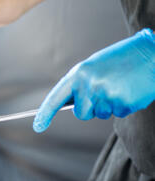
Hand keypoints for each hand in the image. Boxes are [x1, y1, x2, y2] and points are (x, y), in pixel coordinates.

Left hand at [33, 28, 154, 132]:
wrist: (152, 54)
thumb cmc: (121, 59)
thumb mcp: (94, 66)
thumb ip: (80, 84)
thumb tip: (69, 104)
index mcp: (79, 73)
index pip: (55, 98)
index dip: (45, 113)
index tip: (38, 126)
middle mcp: (89, 85)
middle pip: (81, 113)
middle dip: (90, 107)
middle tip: (104, 90)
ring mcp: (106, 96)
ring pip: (100, 114)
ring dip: (108, 105)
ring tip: (119, 86)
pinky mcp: (123, 104)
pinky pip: (117, 113)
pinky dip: (122, 105)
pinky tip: (129, 90)